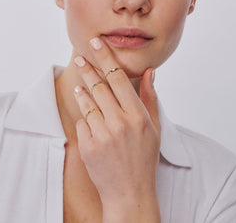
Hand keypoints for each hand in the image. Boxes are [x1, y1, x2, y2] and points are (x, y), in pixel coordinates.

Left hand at [73, 37, 160, 213]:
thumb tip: (149, 72)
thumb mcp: (155, 127)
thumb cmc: (144, 158)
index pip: (119, 78)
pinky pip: (83, 122)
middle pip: (99, 86)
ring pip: (87, 103)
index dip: (106, 57)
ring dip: (83, 91)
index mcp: (138, 116)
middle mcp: (120, 123)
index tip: (97, 43)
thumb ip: (150, 97)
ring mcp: (103, 135)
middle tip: (80, 57)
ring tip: (80, 84)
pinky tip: (91, 121)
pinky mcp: (88, 146)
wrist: (130, 192)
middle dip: (88, 69)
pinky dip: (86, 119)